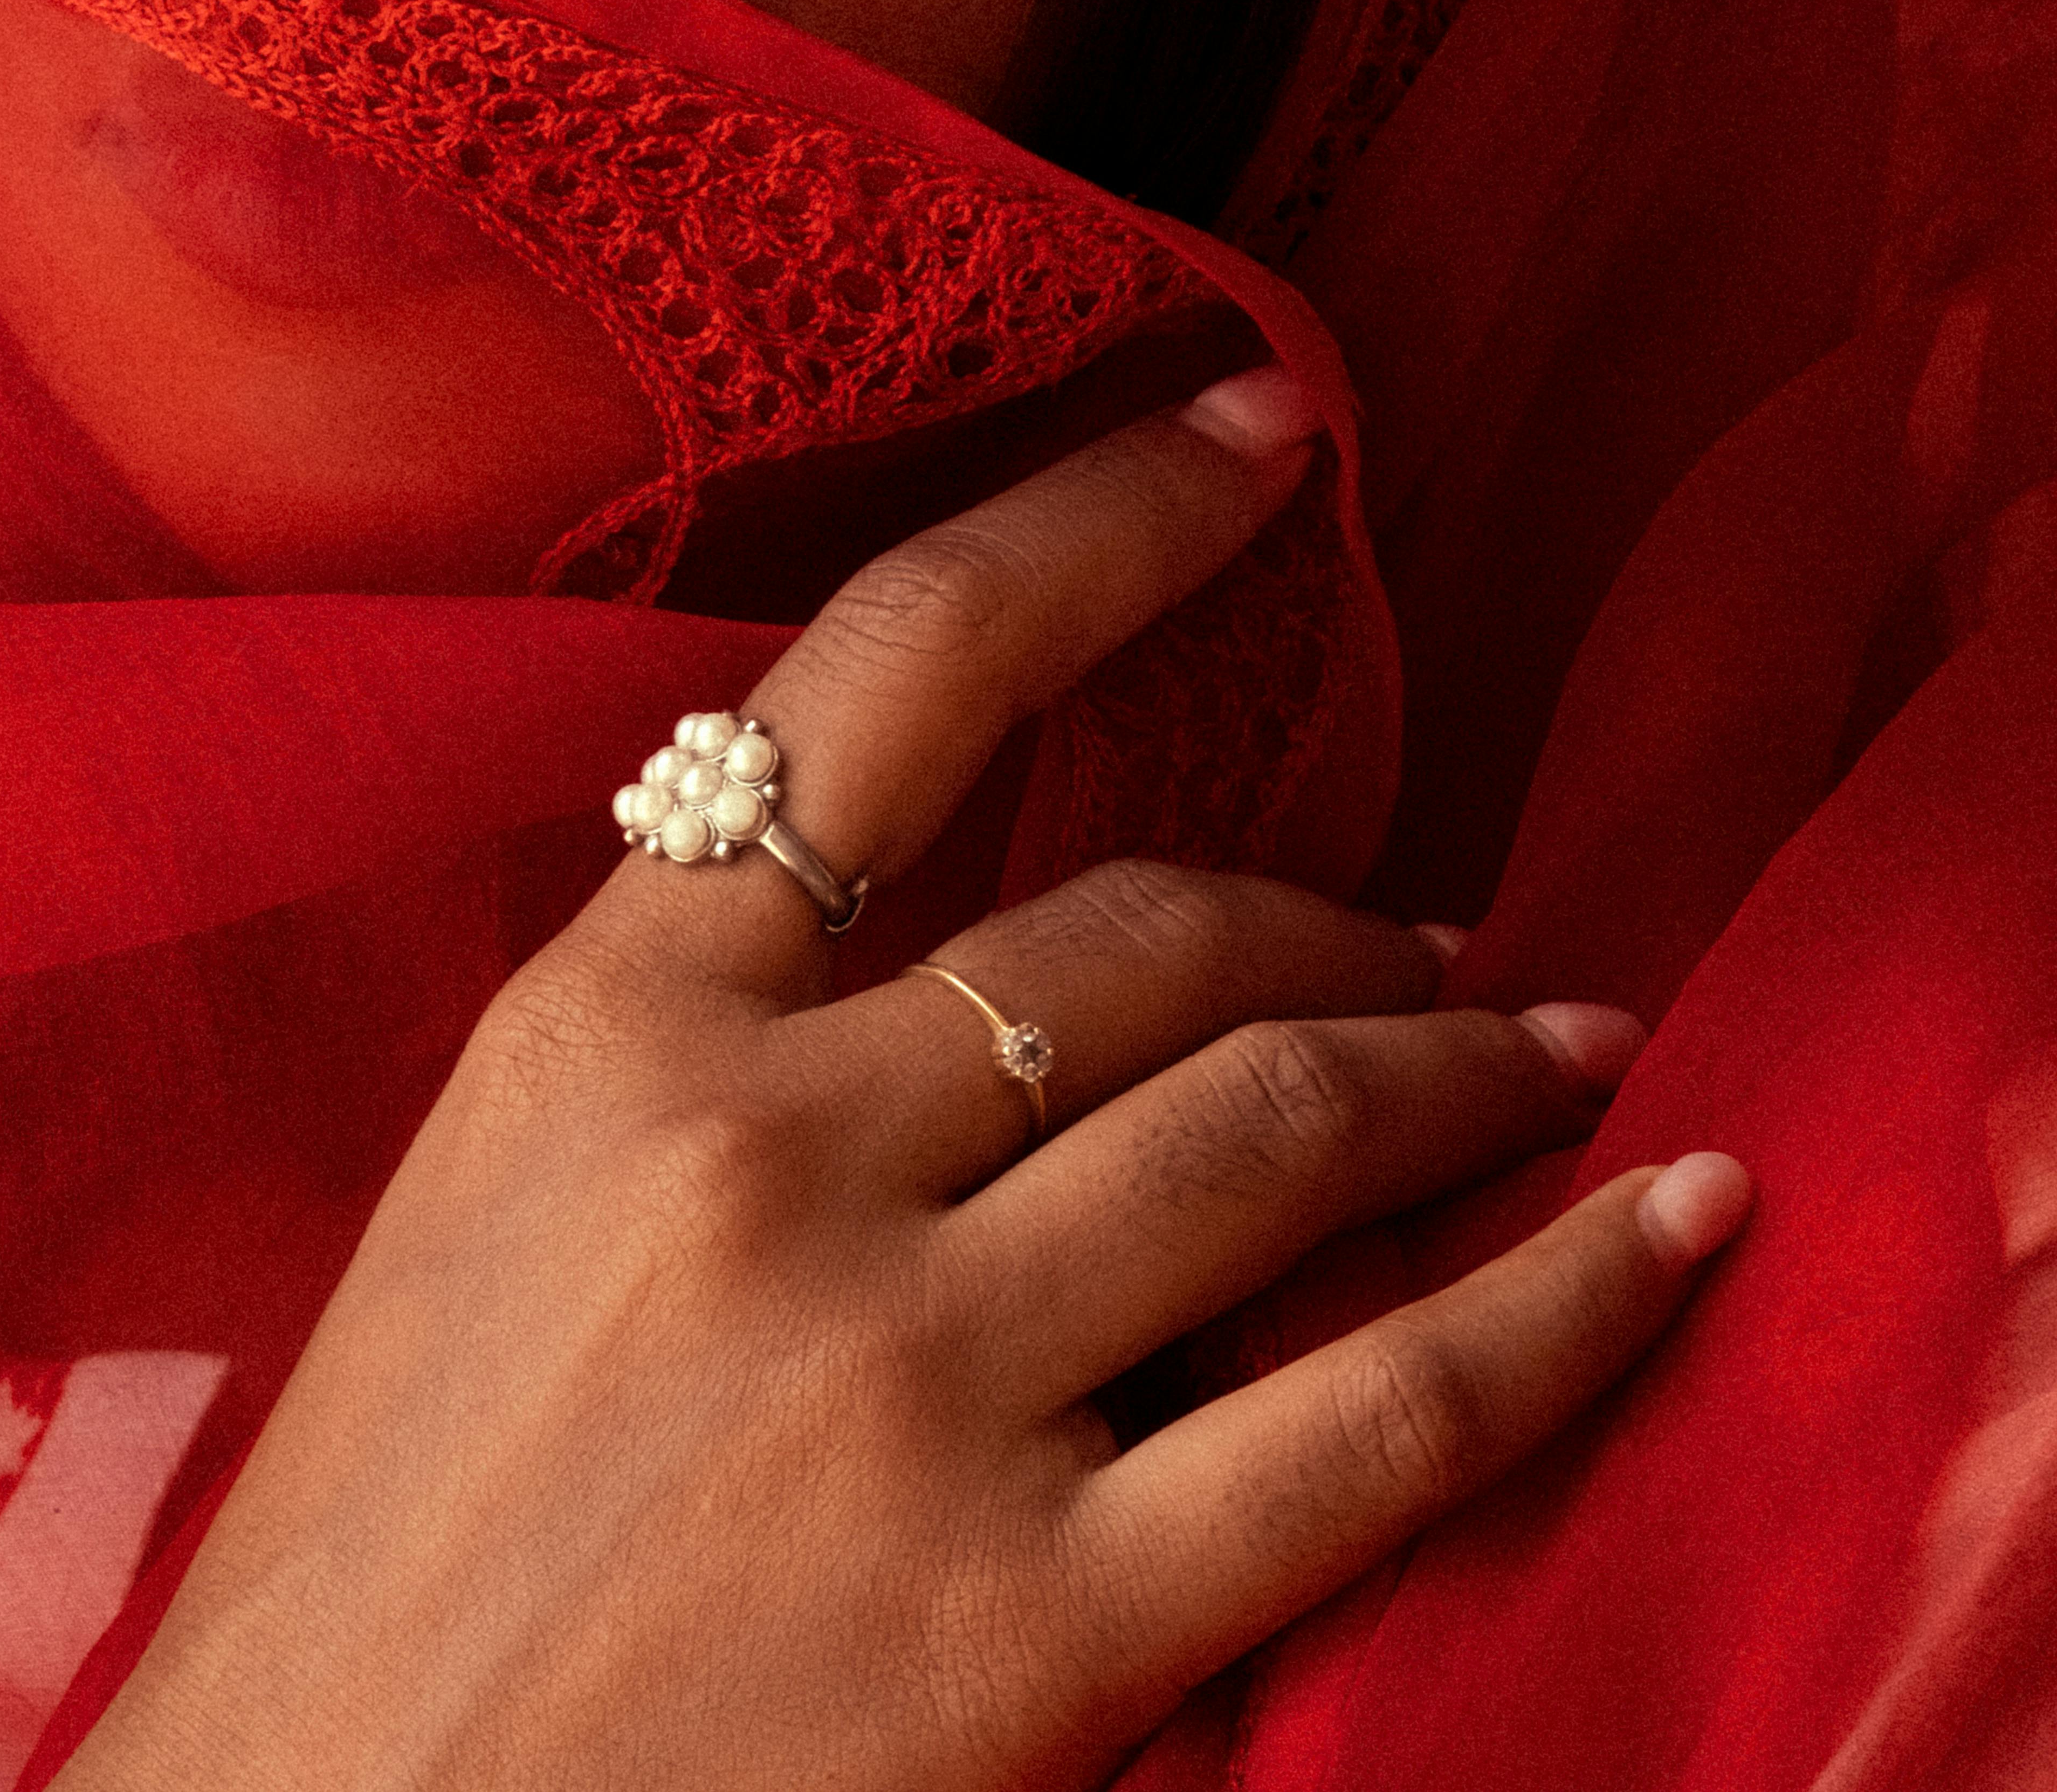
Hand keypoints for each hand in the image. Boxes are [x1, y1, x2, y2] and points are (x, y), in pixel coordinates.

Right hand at [61, 374, 1748, 1791]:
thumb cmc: (388, 1562)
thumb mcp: (495, 1214)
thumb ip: (703, 1056)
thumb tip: (975, 965)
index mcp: (606, 1031)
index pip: (898, 674)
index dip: (1106, 518)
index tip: (1257, 430)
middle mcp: (768, 1162)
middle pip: (1158, 933)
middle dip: (1355, 921)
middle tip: (1458, 945)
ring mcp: (904, 1386)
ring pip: (1290, 1125)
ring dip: (1479, 1069)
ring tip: (1564, 1054)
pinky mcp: (1025, 1628)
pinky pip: (1381, 1416)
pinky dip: (1566, 1305)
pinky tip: (1670, 1228)